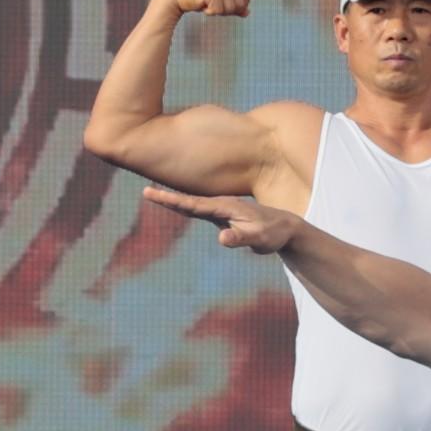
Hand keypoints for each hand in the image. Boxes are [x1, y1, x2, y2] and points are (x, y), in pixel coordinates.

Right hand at [142, 183, 302, 255]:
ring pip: (192, 202)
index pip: (192, 204)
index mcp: (224, 206)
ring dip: (173, 198)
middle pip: (188, 200)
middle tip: (145, 191)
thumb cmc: (273, 234)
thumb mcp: (259, 239)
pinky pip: (199, 207)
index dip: (171, 200)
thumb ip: (241, 237)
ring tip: (153, 194)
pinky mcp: (222, 215)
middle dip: (166, 196)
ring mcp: (221, 208)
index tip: (151, 194)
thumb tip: (222, 238)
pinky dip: (184, 204)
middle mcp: (220, 204)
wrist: (286, 228)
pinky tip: (177, 203)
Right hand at [158, 0, 250, 23]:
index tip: (220, 3)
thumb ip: (234, 4)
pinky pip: (219, 11)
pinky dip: (209, 12)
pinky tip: (200, 4)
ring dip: (218, 11)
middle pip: (240, 3)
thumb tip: (247, 12)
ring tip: (205, 3)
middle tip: (211, 4)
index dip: (236, 6)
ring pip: (231, 8)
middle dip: (227, 10)